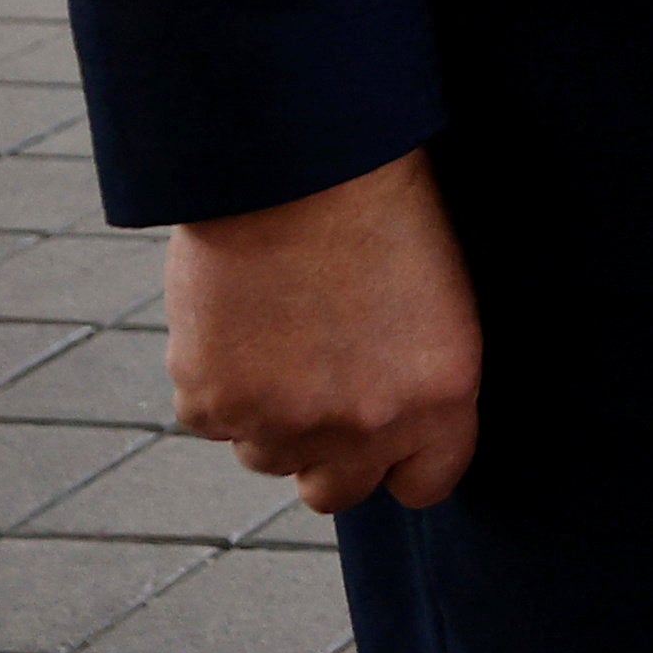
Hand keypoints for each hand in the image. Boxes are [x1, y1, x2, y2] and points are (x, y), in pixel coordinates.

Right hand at [164, 146, 482, 513]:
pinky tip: (236, 316)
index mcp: (440, 397)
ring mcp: (282, 423)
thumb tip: (386, 428)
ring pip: (266, 454)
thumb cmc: (381, 207)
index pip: (427, 482)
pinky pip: (211, 418)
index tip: (388, 438)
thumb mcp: (439, 300)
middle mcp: (365, 426)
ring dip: (269, 414)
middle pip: (336, 491)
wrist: (298, 162)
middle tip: (319, 388)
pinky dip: (216, 380)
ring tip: (280, 328)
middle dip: (326, 452)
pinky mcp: (212, 404)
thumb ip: (413, 381)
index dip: (404, 461)